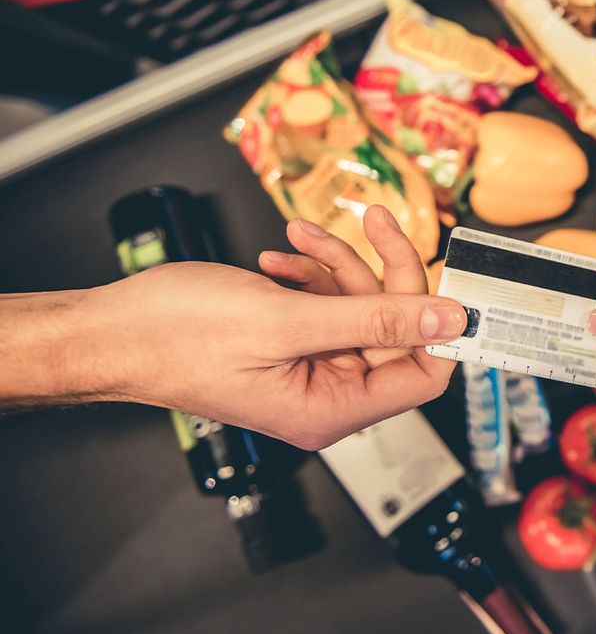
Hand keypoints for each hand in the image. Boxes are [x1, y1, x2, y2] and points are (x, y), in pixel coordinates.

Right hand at [54, 208, 465, 449]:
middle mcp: (327, 395)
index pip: (423, 376)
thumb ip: (375, 319)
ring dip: (337, 264)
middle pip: (396, 330)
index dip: (439, 327)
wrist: (111, 328)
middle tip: (373, 224)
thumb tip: (446, 321)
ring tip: (302, 238)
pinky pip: (328, 303)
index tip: (443, 279)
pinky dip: (312, 273)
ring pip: (361, 307)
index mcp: (332, 409)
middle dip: (381, 272)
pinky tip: (284, 257)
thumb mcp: (287, 320)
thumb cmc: (174, 338)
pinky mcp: (292, 341)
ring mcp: (310, 367)